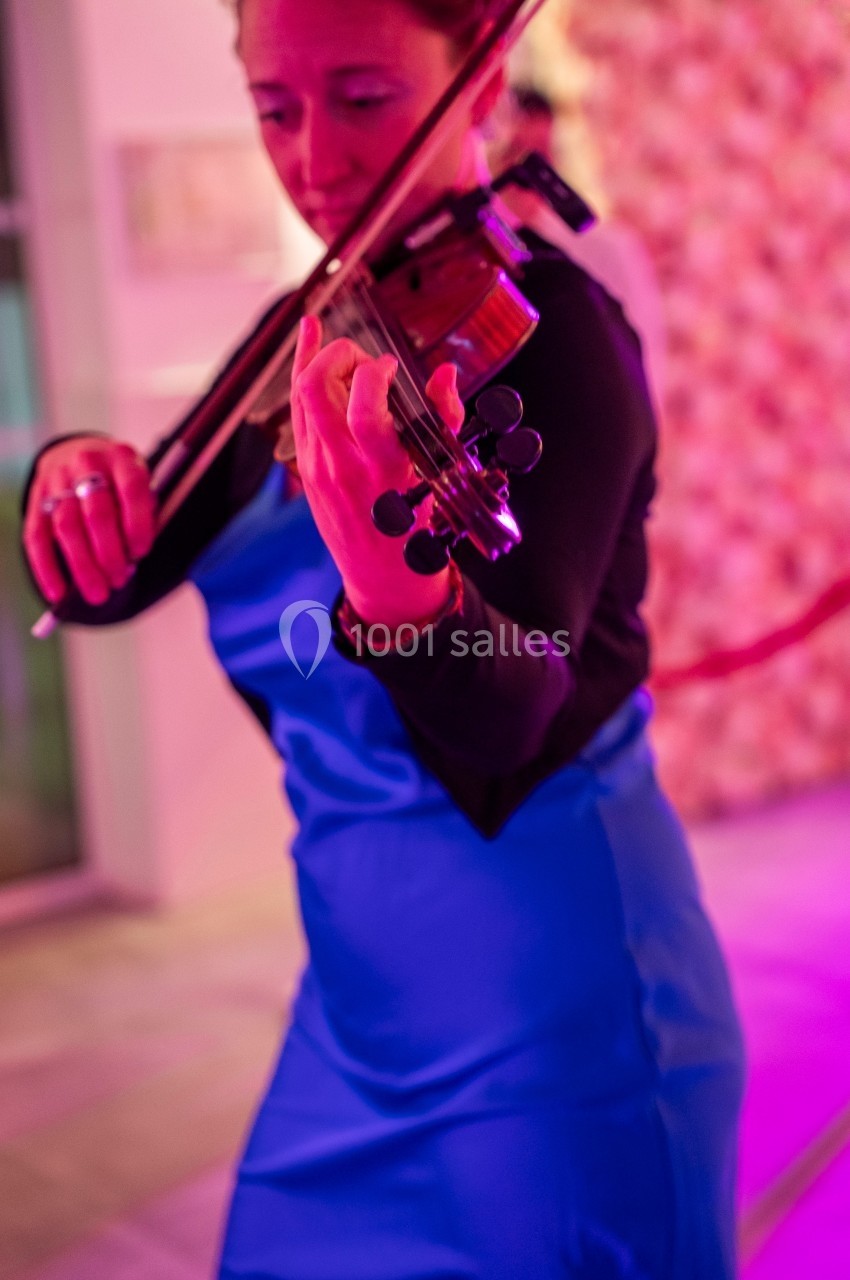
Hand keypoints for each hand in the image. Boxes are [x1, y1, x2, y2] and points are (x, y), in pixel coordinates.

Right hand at [23, 438, 155, 605]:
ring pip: (66, 527)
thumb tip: (131, 557)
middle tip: (119, 581)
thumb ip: (142, 516)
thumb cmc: (119, 484)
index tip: (141, 553)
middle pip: (96, 513)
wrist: (81, 456)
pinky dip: (47, 568)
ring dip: (83, 566)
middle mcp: (87, 464)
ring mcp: (57, 481)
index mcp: (122, 459)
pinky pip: (36, 537)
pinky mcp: (36, 500)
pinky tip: (58, 592)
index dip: (137, 524)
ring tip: (97, 594)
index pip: (132, 490)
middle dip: (109, 554)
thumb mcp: (140, 488)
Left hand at [290, 315, 463, 628]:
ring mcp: (316, 467)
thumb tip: (445, 373)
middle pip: (317, 389)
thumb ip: (444, 421)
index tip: (393, 367)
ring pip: (300, 395)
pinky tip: (308, 339)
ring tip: (344, 350)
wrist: (383, 578)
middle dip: (338, 355)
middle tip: (364, 356)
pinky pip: (298, 411)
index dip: (376, 373)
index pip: (365, 406)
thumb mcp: (439, 479)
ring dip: (318, 359)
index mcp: (380, 469)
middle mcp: (341, 466)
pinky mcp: (305, 468)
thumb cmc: (417, 530)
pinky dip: (301, 372)